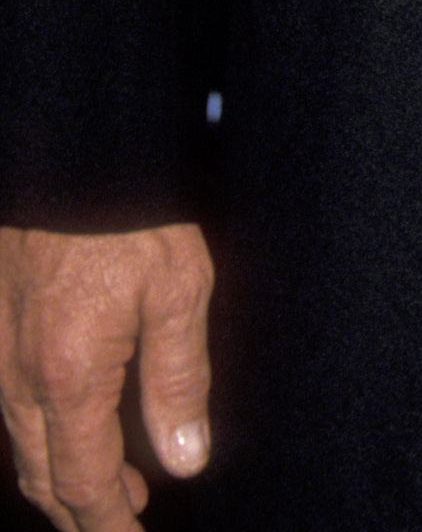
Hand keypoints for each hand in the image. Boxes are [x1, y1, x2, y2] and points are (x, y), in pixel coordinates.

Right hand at [0, 225, 212, 531]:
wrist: (76, 147)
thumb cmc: (132, 211)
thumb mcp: (178, 288)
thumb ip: (179, 379)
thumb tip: (186, 459)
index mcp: (70, 375)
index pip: (82, 482)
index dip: (108, 524)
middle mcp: (20, 375)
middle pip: (43, 475)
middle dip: (82, 511)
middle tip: (125, 524)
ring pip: (23, 443)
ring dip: (61, 474)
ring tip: (112, 484)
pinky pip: (12, 403)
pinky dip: (41, 431)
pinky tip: (74, 421)